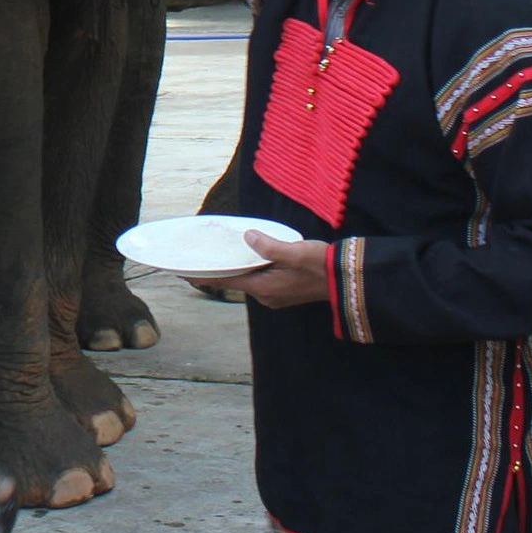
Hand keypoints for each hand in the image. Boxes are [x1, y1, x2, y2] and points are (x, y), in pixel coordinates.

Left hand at [187, 232, 329, 308]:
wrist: (346, 280)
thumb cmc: (320, 266)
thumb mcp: (294, 252)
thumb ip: (269, 246)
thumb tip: (248, 237)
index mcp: (264, 288)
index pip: (226, 281)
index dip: (204, 276)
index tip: (185, 273)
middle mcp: (266, 295)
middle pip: (234, 281)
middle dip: (217, 271)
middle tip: (200, 259)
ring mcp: (275, 295)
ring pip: (247, 280)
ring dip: (234, 269)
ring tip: (219, 256)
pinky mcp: (284, 291)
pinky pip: (259, 280)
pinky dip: (249, 270)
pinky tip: (248, 258)